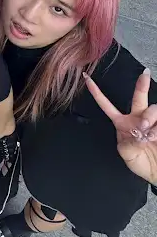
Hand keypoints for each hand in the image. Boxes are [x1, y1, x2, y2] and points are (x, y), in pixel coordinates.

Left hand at [84, 69, 156, 184]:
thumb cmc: (140, 163)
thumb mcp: (127, 154)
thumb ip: (129, 143)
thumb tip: (138, 133)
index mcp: (122, 123)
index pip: (107, 105)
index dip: (96, 92)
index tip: (86, 78)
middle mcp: (137, 118)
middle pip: (139, 97)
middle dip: (141, 84)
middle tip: (145, 74)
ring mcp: (152, 121)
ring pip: (152, 109)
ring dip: (149, 119)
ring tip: (147, 133)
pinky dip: (156, 128)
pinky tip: (153, 136)